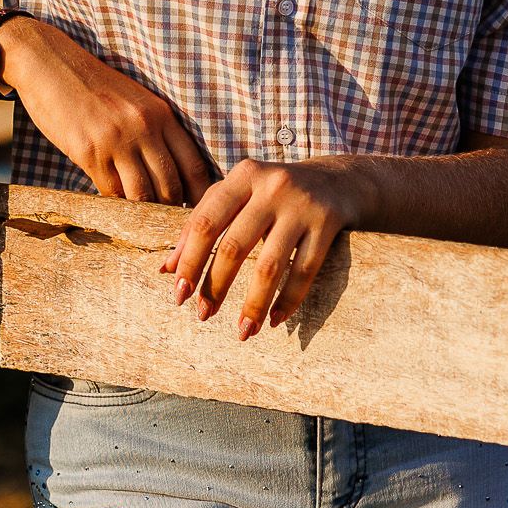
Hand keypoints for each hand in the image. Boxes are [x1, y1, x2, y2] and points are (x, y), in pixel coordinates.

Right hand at [0, 18, 212, 203]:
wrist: (51, 65)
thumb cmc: (94, 86)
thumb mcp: (136, 100)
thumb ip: (156, 130)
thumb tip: (170, 172)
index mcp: (161, 114)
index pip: (193, 164)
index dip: (199, 194)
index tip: (197, 210)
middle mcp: (143, 128)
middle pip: (170, 185)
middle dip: (171, 209)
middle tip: (166, 222)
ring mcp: (116, 141)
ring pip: (141, 194)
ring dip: (143, 211)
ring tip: (143, 221)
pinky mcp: (88, 152)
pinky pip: (110, 191)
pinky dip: (115, 203)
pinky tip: (116, 208)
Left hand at [159, 156, 377, 339]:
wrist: (340, 180)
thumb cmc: (277, 193)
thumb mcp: (240, 196)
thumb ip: (204, 224)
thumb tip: (167, 269)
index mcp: (243, 175)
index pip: (205, 222)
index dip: (190, 261)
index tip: (179, 294)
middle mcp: (272, 186)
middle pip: (235, 246)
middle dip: (216, 286)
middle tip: (203, 315)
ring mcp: (302, 204)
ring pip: (271, 265)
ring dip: (253, 304)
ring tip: (242, 331)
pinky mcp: (328, 222)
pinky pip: (304, 271)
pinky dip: (288, 301)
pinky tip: (275, 320)